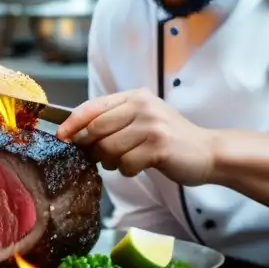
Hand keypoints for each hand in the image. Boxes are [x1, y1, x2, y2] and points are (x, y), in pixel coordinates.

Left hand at [56, 88, 215, 185]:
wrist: (208, 151)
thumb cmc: (170, 139)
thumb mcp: (142, 120)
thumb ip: (114, 121)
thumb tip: (77, 133)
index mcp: (135, 97)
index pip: (93, 106)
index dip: (72, 122)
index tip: (61, 135)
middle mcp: (143, 106)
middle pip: (96, 129)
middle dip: (90, 147)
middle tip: (95, 157)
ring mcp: (152, 125)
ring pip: (109, 149)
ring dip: (110, 162)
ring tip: (123, 161)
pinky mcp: (159, 146)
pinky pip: (126, 164)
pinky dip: (127, 171)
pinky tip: (139, 166)